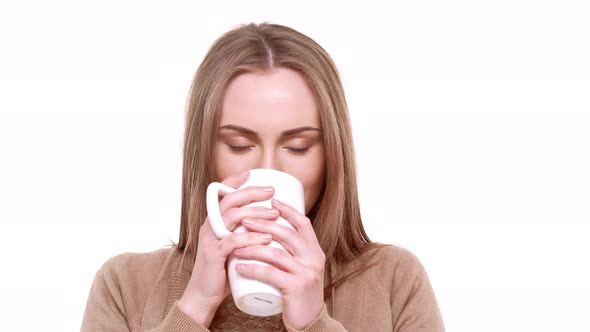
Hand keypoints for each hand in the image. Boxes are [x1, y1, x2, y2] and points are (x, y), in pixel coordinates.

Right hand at [177, 171, 280, 326]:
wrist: (203, 296)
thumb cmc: (223, 271)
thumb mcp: (233, 246)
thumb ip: (245, 233)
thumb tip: (271, 222)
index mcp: (214, 221)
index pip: (221, 194)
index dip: (234, 181)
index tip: (252, 173)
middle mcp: (210, 226)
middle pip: (229, 200)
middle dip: (251, 192)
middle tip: (271, 191)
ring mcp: (210, 240)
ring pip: (231, 217)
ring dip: (255, 213)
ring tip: (274, 213)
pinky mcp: (214, 256)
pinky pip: (232, 242)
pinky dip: (251, 238)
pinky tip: (266, 238)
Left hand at [234, 198, 325, 330]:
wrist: (308, 321)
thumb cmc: (298, 292)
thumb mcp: (300, 267)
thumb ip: (291, 251)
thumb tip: (270, 229)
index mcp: (315, 250)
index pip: (303, 223)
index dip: (287, 210)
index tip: (270, 201)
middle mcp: (314, 259)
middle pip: (287, 234)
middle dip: (264, 224)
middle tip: (244, 220)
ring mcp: (306, 273)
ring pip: (276, 253)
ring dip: (253, 246)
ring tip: (235, 245)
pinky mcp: (296, 288)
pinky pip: (271, 274)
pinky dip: (253, 268)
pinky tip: (239, 266)